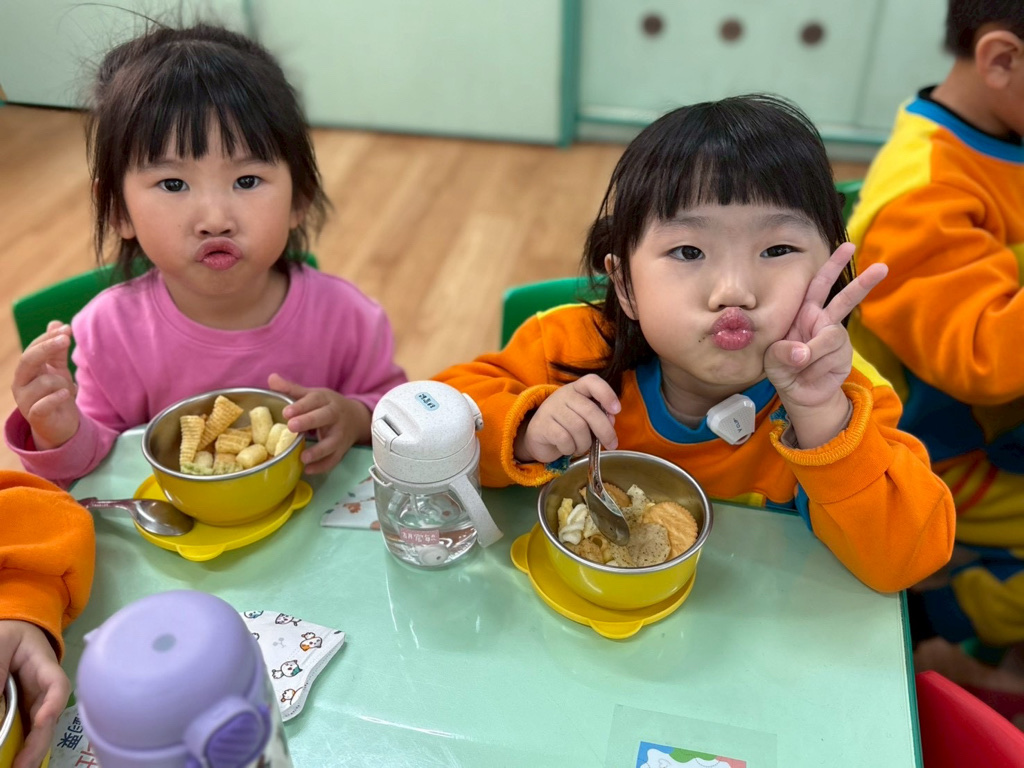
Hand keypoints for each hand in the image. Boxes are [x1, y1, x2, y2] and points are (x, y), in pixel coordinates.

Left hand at [0, 621, 70, 767]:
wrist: (12, 635)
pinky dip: (24, 748)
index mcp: (44, 667)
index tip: (42, 721)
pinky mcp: (25, 712)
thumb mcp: (0, 647)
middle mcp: (45, 689)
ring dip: (32, 751)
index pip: (57, 686)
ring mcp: (36, 702)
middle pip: (49, 717)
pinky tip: (19, 762)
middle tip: (23, 765)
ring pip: (40, 729)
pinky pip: (27, 731)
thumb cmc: (9, 636)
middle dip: (38, 743)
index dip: (52, 705)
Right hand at [12, 321, 79, 449]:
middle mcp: (20, 384)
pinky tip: (66, 394)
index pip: (32, 350)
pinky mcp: (35, 416)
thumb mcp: (59, 370)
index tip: (67, 329)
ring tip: (68, 391)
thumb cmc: (58, 394)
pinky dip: (56, 398)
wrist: (61, 425)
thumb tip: (56, 323)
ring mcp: (25, 401)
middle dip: (47, 348)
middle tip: (66, 339)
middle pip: (28, 360)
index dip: (47, 338)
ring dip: (63, 383)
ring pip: (45, 381)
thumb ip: (57, 350)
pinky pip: (44, 404)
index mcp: (26, 371)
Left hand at [268, 373, 370, 473]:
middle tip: (291, 426)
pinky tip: (309, 470)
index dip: (301, 405)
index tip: (286, 412)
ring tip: (302, 457)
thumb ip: (291, 389)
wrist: (357, 418)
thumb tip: (271, 378)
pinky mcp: (342, 449)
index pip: (315, 400)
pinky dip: (323, 466)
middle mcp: (336, 415)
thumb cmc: (327, 406)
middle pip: (326, 417)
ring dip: (319, 451)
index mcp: (326, 400)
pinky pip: (334, 459)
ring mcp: (341, 434)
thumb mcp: (312, 395)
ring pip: (333, 442)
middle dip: (309, 421)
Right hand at [514, 374, 619, 463]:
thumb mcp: (585, 418)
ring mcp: (551, 408)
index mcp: (577, 389)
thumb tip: (611, 421)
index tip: (617, 410)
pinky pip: (564, 439)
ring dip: (585, 444)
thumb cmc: (567, 426)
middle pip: (590, 410)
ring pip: (578, 428)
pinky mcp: (542, 425)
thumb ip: (599, 417)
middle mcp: (563, 395)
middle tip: (612, 444)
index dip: (606, 394)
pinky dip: (571, 448)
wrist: (539, 436)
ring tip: (582, 447)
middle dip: (605, 431)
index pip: (592, 382)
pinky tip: (568, 448)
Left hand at [764, 242, 887, 447]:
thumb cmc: (783, 370)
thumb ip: (782, 353)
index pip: (818, 285)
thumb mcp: (772, 361)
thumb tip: (802, 352)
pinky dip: (817, 367)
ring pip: (830, 337)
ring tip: (801, 365)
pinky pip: (831, 357)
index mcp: (804, 314)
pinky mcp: (843, 355)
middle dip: (862, 283)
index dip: (832, 266)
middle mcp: (822, 322)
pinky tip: (811, 373)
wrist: (800, 395)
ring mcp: (835, 338)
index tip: (847, 246)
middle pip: (844, 298)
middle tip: (882, 267)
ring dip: (813, 353)